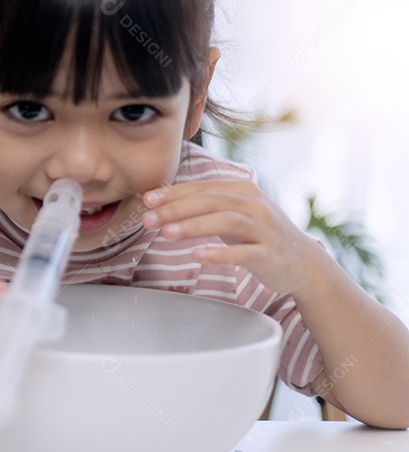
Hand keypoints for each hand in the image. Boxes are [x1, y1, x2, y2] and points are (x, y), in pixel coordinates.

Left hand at [141, 179, 321, 295]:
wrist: (304, 264)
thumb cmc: (258, 236)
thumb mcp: (233, 214)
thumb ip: (204, 207)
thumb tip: (161, 203)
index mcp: (243, 190)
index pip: (202, 188)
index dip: (173, 193)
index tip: (146, 200)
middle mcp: (255, 205)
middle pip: (210, 201)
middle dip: (176, 209)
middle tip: (148, 219)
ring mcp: (265, 229)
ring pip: (226, 221)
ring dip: (194, 226)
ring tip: (166, 234)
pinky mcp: (271, 254)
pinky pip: (244, 252)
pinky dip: (219, 253)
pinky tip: (197, 255)